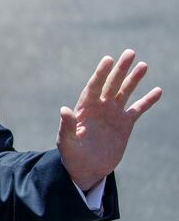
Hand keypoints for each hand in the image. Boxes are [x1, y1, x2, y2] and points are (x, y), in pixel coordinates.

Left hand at [58, 49, 161, 190]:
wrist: (86, 169)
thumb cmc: (72, 155)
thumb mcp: (67, 142)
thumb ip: (66, 126)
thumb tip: (64, 109)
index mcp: (84, 109)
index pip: (94, 87)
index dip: (100, 73)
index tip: (108, 59)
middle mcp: (99, 108)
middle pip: (111, 84)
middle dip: (120, 69)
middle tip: (130, 52)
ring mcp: (113, 115)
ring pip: (125, 92)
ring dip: (133, 79)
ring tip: (143, 65)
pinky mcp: (125, 125)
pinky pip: (138, 109)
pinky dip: (147, 100)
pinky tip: (157, 90)